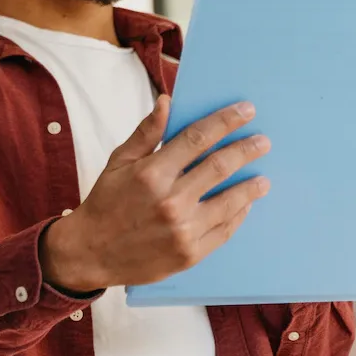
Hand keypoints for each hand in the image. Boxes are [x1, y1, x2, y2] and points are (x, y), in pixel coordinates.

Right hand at [42, 96, 269, 291]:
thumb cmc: (105, 203)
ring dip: (251, 186)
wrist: (91, 253)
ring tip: (263, 179)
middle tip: (263, 142)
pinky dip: (238, 215)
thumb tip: (167, 102)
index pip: (198, 138)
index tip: (246, 111)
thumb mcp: (118, 163)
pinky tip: (245, 205)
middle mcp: (170, 200)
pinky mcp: (190, 253)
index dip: (225, 121)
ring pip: (230, 201)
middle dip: (246, 150)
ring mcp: (183, 229)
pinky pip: (225, 230)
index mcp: (151, 172)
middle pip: (220, 166)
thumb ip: (146, 133)